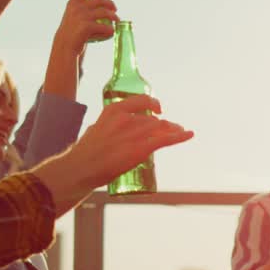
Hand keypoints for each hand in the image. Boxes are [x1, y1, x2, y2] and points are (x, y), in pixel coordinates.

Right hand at [53, 0, 115, 58]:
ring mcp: (82, 16)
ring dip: (114, 16)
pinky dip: (111, 30)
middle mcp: (77, 7)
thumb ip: (83, 9)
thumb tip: (103, 6)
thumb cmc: (72, 31)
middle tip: (115, 9)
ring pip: (105, 12)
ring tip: (117, 20)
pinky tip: (111, 32)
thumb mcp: (74, 15)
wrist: (64, 46)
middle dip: (111, 4)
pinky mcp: (87, 27)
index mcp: (73, 2)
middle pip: (100, 0)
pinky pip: (106, 27)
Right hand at [67, 95, 190, 184]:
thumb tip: (110, 130)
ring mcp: (135, 133)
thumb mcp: (95, 130)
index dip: (152, 104)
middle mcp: (126, 119)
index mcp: (113, 111)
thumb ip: (106, 127)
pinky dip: (181, 136)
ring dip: (173, 130)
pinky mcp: (142, 148)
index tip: (158, 109)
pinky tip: (189, 134)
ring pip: (161, 128)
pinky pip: (167, 139)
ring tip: (180, 132)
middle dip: (165, 124)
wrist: (80, 168)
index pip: (141, 101)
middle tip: (173, 128)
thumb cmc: (84, 153)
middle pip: (153, 119)